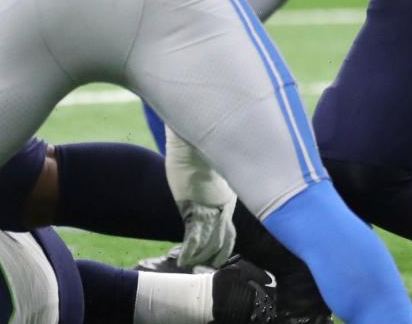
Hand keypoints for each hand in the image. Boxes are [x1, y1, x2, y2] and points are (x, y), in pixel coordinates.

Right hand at [164, 128, 236, 268]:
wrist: (193, 144)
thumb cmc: (199, 152)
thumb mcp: (211, 171)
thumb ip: (211, 184)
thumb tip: (206, 182)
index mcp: (228, 199)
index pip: (229, 231)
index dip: (224, 246)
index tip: (217, 257)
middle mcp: (223, 209)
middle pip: (221, 241)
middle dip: (213, 257)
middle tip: (205, 268)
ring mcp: (210, 211)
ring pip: (208, 244)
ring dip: (199, 258)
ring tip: (190, 266)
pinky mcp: (195, 211)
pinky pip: (193, 238)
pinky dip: (188, 252)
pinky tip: (182, 260)